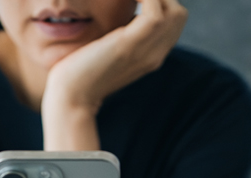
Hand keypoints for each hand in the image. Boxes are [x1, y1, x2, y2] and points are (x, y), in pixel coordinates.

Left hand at [42, 0, 187, 115]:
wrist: (71, 96)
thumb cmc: (81, 74)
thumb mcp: (109, 52)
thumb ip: (122, 38)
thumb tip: (122, 20)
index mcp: (151, 57)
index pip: (174, 23)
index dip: (160, 3)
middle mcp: (155, 55)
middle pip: (179, 15)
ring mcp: (146, 51)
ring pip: (174, 11)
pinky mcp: (130, 44)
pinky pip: (154, 12)